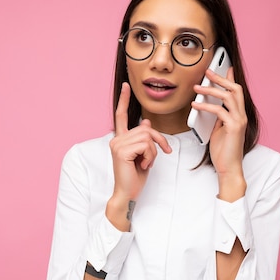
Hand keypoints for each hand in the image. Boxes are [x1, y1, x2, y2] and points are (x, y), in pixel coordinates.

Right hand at [106, 83, 171, 229]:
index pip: (121, 115)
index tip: (126, 85)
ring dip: (154, 152)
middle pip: (146, 128)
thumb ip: (143, 139)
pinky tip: (143, 166)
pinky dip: (150, 156)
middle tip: (162, 153)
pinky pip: (146, 146)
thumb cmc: (135, 177)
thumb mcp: (143, 155)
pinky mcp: (122, 151)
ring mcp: (118, 144)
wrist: (127, 193)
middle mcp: (116, 139)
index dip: (124, 100)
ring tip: (147, 163)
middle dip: (158, 141)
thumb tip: (145, 122)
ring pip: (147, 137)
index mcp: (120, 138)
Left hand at [191, 68, 246, 200]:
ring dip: (211, 90)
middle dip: (221, 78)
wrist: (228, 169)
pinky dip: (206, 106)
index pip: (236, 92)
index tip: (223, 67)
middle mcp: (242, 116)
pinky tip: (195, 105)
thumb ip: (218, 118)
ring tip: (197, 87)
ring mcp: (239, 121)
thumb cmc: (223, 152)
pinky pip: (219, 111)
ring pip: (228, 97)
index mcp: (239, 116)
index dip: (230, 79)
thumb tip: (211, 107)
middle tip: (207, 72)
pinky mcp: (233, 128)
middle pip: (235, 89)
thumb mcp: (219, 131)